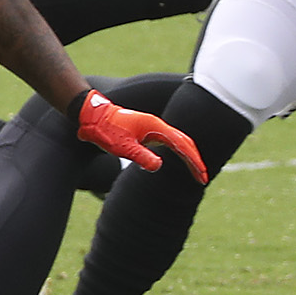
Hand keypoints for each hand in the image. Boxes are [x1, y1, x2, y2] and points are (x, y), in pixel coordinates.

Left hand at [75, 90, 207, 182]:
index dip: (193, 161)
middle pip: (184, 142)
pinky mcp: (147, 131)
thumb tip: (159, 166)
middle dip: (195, 160)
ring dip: (188, 155)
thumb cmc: (106, 130)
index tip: (201, 176)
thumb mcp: (122, 147)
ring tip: (196, 171)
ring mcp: (153, 127)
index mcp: (156, 127)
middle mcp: (158, 125)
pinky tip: (180, 159)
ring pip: (178, 141)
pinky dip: (179, 151)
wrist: (93, 116)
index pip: (182, 145)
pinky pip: (169, 141)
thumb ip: (140, 156)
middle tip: (202, 178)